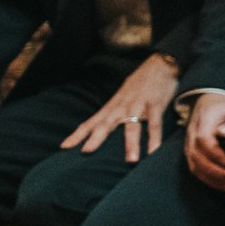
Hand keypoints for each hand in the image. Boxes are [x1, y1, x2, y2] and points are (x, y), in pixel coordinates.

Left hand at [62, 54, 178, 161]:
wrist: (160, 64)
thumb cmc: (141, 84)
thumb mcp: (123, 98)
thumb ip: (116, 113)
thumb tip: (105, 129)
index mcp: (112, 107)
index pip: (91, 122)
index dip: (78, 135)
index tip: (64, 147)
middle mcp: (121, 107)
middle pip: (106, 124)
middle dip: (96, 138)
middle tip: (86, 152)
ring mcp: (138, 105)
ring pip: (132, 126)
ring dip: (131, 144)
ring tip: (131, 161)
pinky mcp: (155, 104)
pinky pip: (155, 123)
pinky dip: (155, 138)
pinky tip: (154, 151)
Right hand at [183, 92, 224, 186]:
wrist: (211, 103)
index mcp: (206, 117)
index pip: (203, 138)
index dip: (214, 153)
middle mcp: (193, 130)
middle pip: (196, 155)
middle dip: (214, 170)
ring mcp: (189, 143)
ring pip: (194, 165)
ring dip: (211, 178)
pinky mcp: (191, 153)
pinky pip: (195, 169)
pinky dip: (209, 180)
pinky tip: (224, 185)